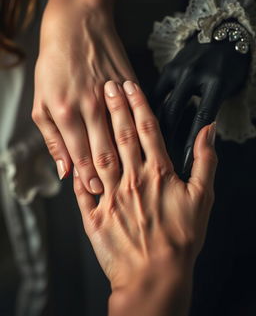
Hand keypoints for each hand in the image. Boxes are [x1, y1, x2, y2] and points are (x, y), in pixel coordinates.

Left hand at [32, 0, 136, 193]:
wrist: (78, 24)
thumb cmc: (55, 64)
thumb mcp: (41, 101)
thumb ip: (52, 138)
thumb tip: (64, 170)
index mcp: (66, 113)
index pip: (82, 158)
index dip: (90, 180)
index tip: (98, 194)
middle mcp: (91, 108)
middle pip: (106, 153)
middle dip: (110, 177)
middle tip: (117, 195)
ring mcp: (113, 97)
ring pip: (124, 138)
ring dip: (127, 160)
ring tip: (130, 178)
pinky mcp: (130, 86)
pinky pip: (137, 115)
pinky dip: (139, 133)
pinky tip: (143, 148)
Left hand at [74, 80, 216, 314]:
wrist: (156, 276)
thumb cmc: (181, 239)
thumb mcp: (203, 198)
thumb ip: (206, 160)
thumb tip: (208, 130)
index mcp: (158, 173)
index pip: (147, 129)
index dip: (138, 104)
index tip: (130, 86)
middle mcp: (133, 179)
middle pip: (122, 134)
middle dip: (114, 106)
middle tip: (107, 84)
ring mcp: (111, 195)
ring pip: (102, 153)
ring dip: (97, 127)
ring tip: (91, 104)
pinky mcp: (95, 214)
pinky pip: (83, 187)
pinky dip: (78, 167)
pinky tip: (72, 150)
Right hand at [155, 31, 249, 175]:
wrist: (223, 35)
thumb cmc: (229, 67)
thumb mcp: (228, 89)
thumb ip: (213, 109)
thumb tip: (200, 138)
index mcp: (215, 82)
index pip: (200, 117)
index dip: (190, 142)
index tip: (182, 163)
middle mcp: (193, 75)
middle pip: (173, 112)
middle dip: (165, 138)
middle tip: (156, 159)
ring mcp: (177, 70)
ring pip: (159, 104)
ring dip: (152, 126)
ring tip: (145, 146)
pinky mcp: (167, 69)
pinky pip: (155, 95)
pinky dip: (150, 110)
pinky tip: (143, 125)